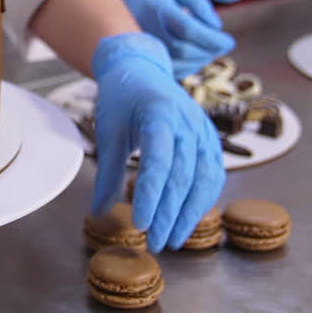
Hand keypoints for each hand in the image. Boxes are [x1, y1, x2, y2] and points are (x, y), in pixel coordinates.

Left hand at [91, 33, 225, 252]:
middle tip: (155, 242)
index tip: (141, 224)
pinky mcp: (210, 139)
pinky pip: (213, 174)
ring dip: (190, 213)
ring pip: (203, 179)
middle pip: (183, 176)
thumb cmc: (122, 98)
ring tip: (173, 239)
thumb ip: (108, 173)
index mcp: (159, 114)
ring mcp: (203, 130)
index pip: (158, 162)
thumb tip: (98, 212)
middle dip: (169, 214)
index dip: (151, 196)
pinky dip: (204, 199)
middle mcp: (187, 122)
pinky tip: (190, 218)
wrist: (143, 69)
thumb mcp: (108, 131)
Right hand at [107, 0, 234, 77]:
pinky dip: (190, 65)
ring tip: (213, 49)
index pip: (188, 29)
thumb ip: (199, 3)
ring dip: (201, 59)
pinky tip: (199, 55)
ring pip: (177, 62)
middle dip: (209, 50)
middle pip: (184, 49)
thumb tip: (216, 27)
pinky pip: (170, 67)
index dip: (212, 38)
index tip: (230, 41)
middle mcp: (145, 27)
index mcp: (155, 6)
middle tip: (225, 45)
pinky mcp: (143, 54)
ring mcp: (141, 43)